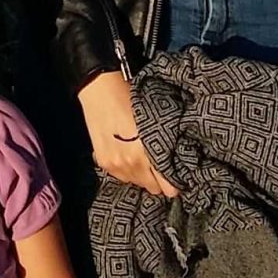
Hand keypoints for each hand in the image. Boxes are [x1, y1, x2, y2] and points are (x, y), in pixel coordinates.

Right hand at [79, 69, 175, 197]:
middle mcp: (132, 163)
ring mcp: (116, 165)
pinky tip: (126, 154)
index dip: (173, 182)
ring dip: (140, 174)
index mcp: (148, 153)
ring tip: (141, 157)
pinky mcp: (104, 162)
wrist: (101, 89)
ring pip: (136, 183)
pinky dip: (126, 169)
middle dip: (157, 179)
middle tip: (158, 163)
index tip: (176, 175)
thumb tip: (173, 163)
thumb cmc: (133, 99)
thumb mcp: (156, 121)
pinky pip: (121, 177)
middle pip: (153, 188)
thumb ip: (163, 146)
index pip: (167, 187)